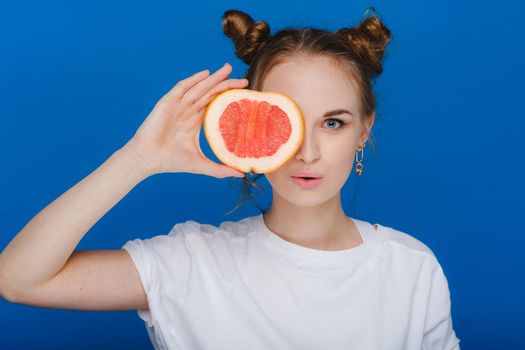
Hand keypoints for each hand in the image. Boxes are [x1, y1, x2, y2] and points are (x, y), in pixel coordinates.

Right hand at [121, 63, 247, 177]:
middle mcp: (188, 111)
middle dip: (225, 83)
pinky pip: (182, 88)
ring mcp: (178, 105)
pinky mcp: (168, 103)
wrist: (147, 159)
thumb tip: (241, 174)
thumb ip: (219, 169)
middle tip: (243, 79)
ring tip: (228, 69)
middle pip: (210, 92)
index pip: (214, 104)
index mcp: (194, 121)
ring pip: (199, 88)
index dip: (228, 97)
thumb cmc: (170, 161)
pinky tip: (206, 73)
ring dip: (213, 78)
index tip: (243, 94)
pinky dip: (193, 80)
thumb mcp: (200, 165)